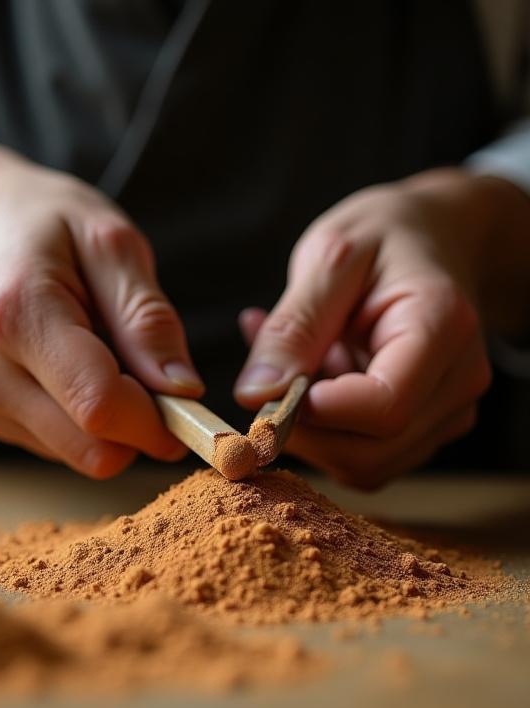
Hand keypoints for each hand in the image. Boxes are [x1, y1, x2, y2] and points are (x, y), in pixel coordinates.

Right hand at [0, 146, 202, 476]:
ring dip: (116, 422)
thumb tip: (184, 390)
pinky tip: (76, 367)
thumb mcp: (112, 243)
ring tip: (104, 354)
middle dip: (142, 426)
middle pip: (93, 447)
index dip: (159, 420)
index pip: (101, 404)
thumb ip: (148, 319)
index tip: (192, 404)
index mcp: (19, 313)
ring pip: (82, 455)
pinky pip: (62, 446)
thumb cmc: (47, 224)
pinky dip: (86, 419)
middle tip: (154, 374)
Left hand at [234, 169, 520, 488]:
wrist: (433, 237)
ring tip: (295, 361)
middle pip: (370, 454)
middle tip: (268, 372)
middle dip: (303, 429)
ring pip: (363, 464)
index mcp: (442, 327)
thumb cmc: (385, 235)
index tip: (270, 385)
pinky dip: (323, 427)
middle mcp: (458, 381)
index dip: (315, 412)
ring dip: (310, 427)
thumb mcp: (330, 257)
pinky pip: (362, 453)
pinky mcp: (426, 427)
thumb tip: (255, 397)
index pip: (383, 408)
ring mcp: (447, 412)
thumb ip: (293, 327)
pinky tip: (312, 375)